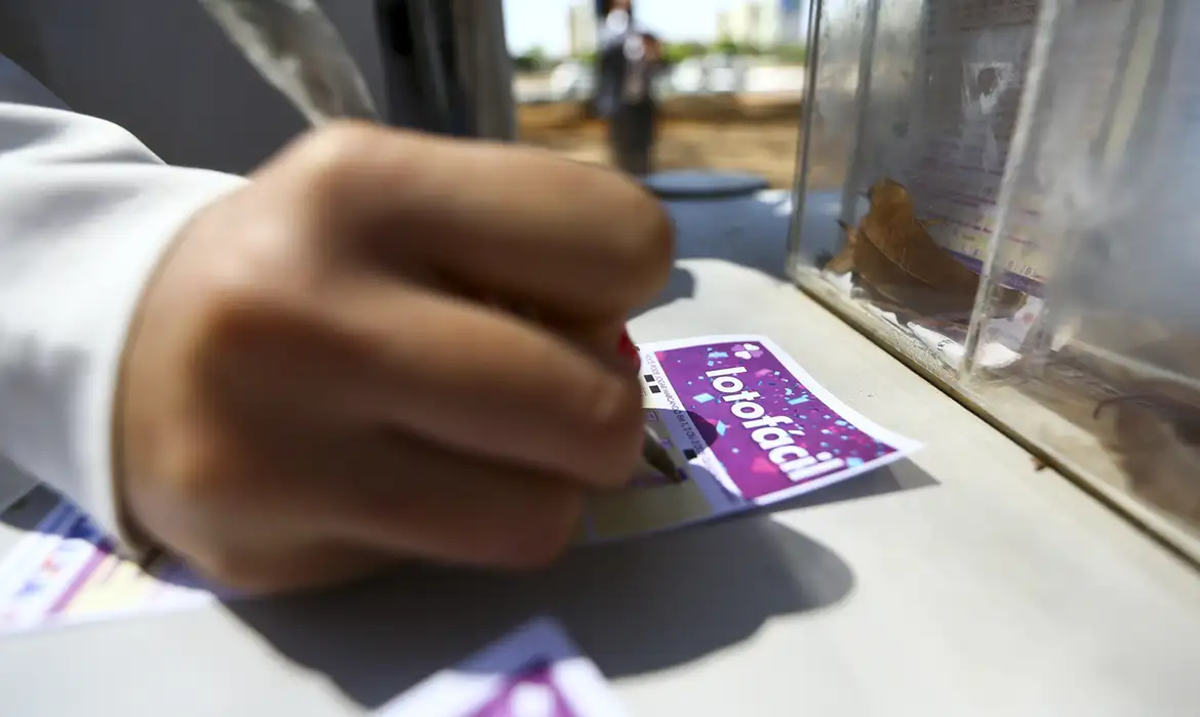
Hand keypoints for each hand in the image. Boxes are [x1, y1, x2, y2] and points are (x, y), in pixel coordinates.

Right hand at [117, 123, 672, 593]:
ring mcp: (278, 447)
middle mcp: (307, 312)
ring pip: (541, 516)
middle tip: (550, 396)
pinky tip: (404, 478)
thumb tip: (623, 364)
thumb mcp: (405, 194)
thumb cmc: (310, 261)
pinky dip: (464, 523)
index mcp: (364, 186)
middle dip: (604, 413)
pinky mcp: (266, 549)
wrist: (134, 342)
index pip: (620, 242)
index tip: (568, 291)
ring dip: (545, 486)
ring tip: (485, 446)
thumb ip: (529, 248)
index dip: (624, 276)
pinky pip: (459, 561)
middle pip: (593, 409)